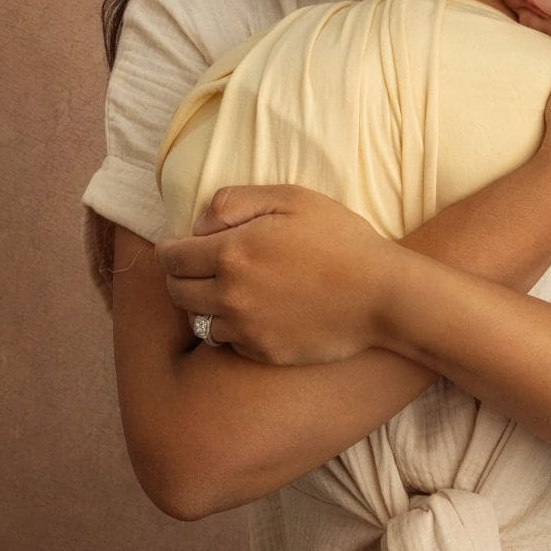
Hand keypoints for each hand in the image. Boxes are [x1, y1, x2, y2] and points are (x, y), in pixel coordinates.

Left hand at [155, 185, 400, 365]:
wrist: (381, 295)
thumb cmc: (341, 238)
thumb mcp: (293, 198)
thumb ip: (237, 201)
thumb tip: (199, 223)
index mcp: (233, 252)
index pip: (171, 257)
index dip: (169, 248)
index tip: (178, 245)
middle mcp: (229, 295)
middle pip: (175, 292)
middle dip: (179, 276)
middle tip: (198, 265)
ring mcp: (244, 329)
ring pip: (197, 320)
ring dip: (202, 303)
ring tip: (227, 288)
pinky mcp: (261, 352)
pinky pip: (226, 341)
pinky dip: (230, 326)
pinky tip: (254, 310)